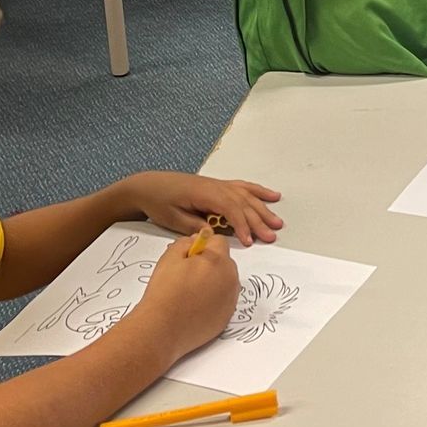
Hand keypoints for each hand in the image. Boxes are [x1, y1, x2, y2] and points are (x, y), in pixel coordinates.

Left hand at [120, 171, 283, 244]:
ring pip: (247, 196)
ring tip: (277, 222)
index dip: (242, 225)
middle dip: (258, 220)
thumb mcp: (173, 218)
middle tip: (271, 236)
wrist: (149, 186)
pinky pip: (243, 187)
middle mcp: (216, 187)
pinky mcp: (219, 186)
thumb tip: (215, 233)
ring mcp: (219, 185)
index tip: (249, 241)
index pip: (230, 208)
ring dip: (263, 209)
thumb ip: (195, 226)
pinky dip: (258, 192)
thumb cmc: (159, 202)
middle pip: (243, 203)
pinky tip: (272, 196)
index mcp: (205, 193)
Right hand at [129, 233, 240, 360]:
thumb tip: (196, 240)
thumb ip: (185, 243)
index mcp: (218, 260)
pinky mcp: (227, 317)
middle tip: (186, 276)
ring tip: (190, 294)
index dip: (203, 246)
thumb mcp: (169, 257)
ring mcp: (231, 299)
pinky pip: (224, 301)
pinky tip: (195, 307)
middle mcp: (231, 278)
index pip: (219, 241)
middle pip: (224, 262)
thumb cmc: (164, 292)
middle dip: (209, 264)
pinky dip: (213, 300)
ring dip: (213, 282)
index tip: (189, 257)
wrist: (162, 329)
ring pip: (225, 281)